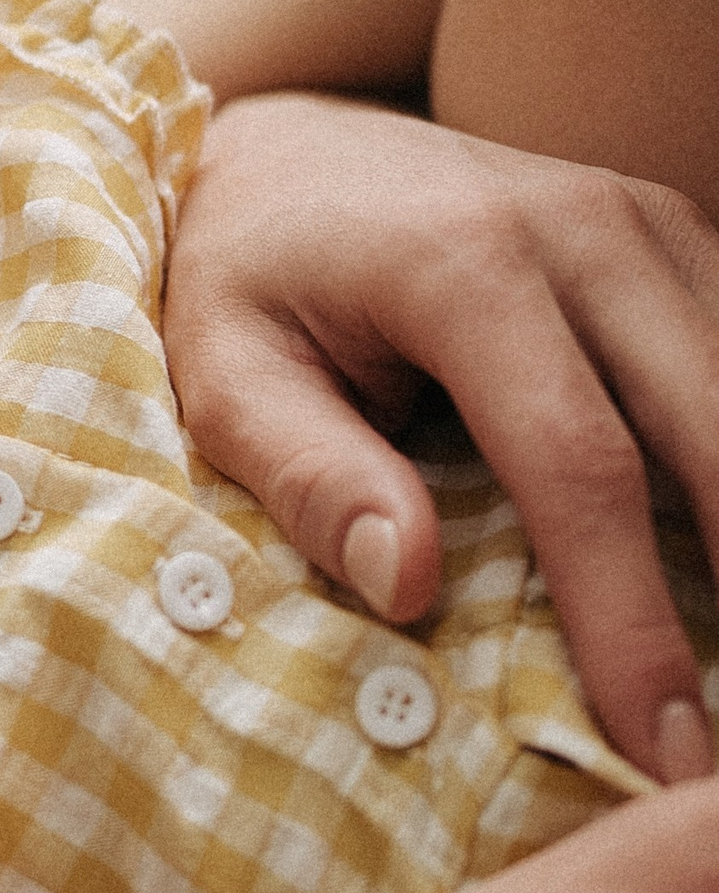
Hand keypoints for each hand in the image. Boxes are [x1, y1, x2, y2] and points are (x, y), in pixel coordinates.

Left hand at [165, 89, 718, 782]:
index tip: (663, 744)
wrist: (287, 149)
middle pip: (712, 432)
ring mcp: (643, 221)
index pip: (581, 464)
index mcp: (464, 261)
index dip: (629, 615)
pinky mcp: (674, 236)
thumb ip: (305, 471)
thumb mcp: (223, 371)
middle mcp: (580, 226)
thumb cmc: (244, 276)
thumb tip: (403, 583)